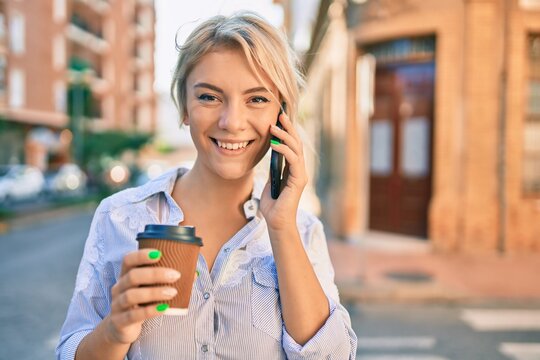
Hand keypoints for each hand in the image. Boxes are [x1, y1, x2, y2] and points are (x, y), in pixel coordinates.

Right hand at [106, 249, 182, 343]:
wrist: (121, 328)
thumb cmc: (140, 303)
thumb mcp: (148, 289)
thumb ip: (166, 280)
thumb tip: (194, 274)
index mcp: (125, 275)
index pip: (128, 260)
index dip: (141, 255)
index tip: (159, 254)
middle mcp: (119, 288)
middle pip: (132, 276)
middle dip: (155, 274)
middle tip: (175, 275)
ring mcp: (117, 305)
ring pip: (132, 295)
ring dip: (154, 292)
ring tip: (173, 292)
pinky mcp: (120, 321)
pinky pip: (134, 315)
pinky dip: (150, 311)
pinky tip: (164, 308)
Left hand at [260, 111, 307, 232]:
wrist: (276, 222)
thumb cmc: (272, 205)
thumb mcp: (270, 181)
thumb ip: (273, 168)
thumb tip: (270, 153)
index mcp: (293, 169)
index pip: (292, 146)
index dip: (287, 132)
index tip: (278, 119)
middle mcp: (300, 170)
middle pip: (296, 144)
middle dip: (288, 128)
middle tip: (280, 115)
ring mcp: (301, 174)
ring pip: (296, 149)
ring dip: (284, 136)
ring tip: (273, 127)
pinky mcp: (299, 180)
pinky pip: (293, 160)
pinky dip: (284, 150)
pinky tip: (274, 144)